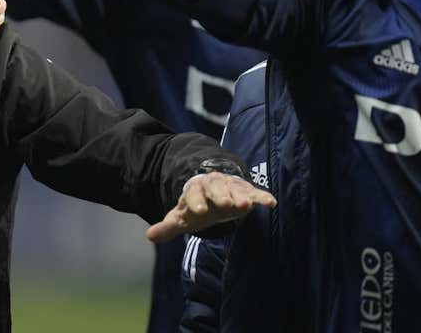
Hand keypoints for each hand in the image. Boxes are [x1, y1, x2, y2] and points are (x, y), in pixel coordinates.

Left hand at [145, 172, 274, 242]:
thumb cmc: (196, 206)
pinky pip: (255, 192)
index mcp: (194, 190)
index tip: (198, 211)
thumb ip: (167, 226)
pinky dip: (262, 197)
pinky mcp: (246, 191)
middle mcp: (213, 185)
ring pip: (235, 189)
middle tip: (227, 204)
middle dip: (220, 195)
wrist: (212, 191)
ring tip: (246, 206)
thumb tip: (150, 236)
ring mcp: (230, 186)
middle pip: (216, 188)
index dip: (195, 202)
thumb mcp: (182, 216)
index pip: (192, 194)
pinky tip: (270, 203)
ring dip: (241, 196)